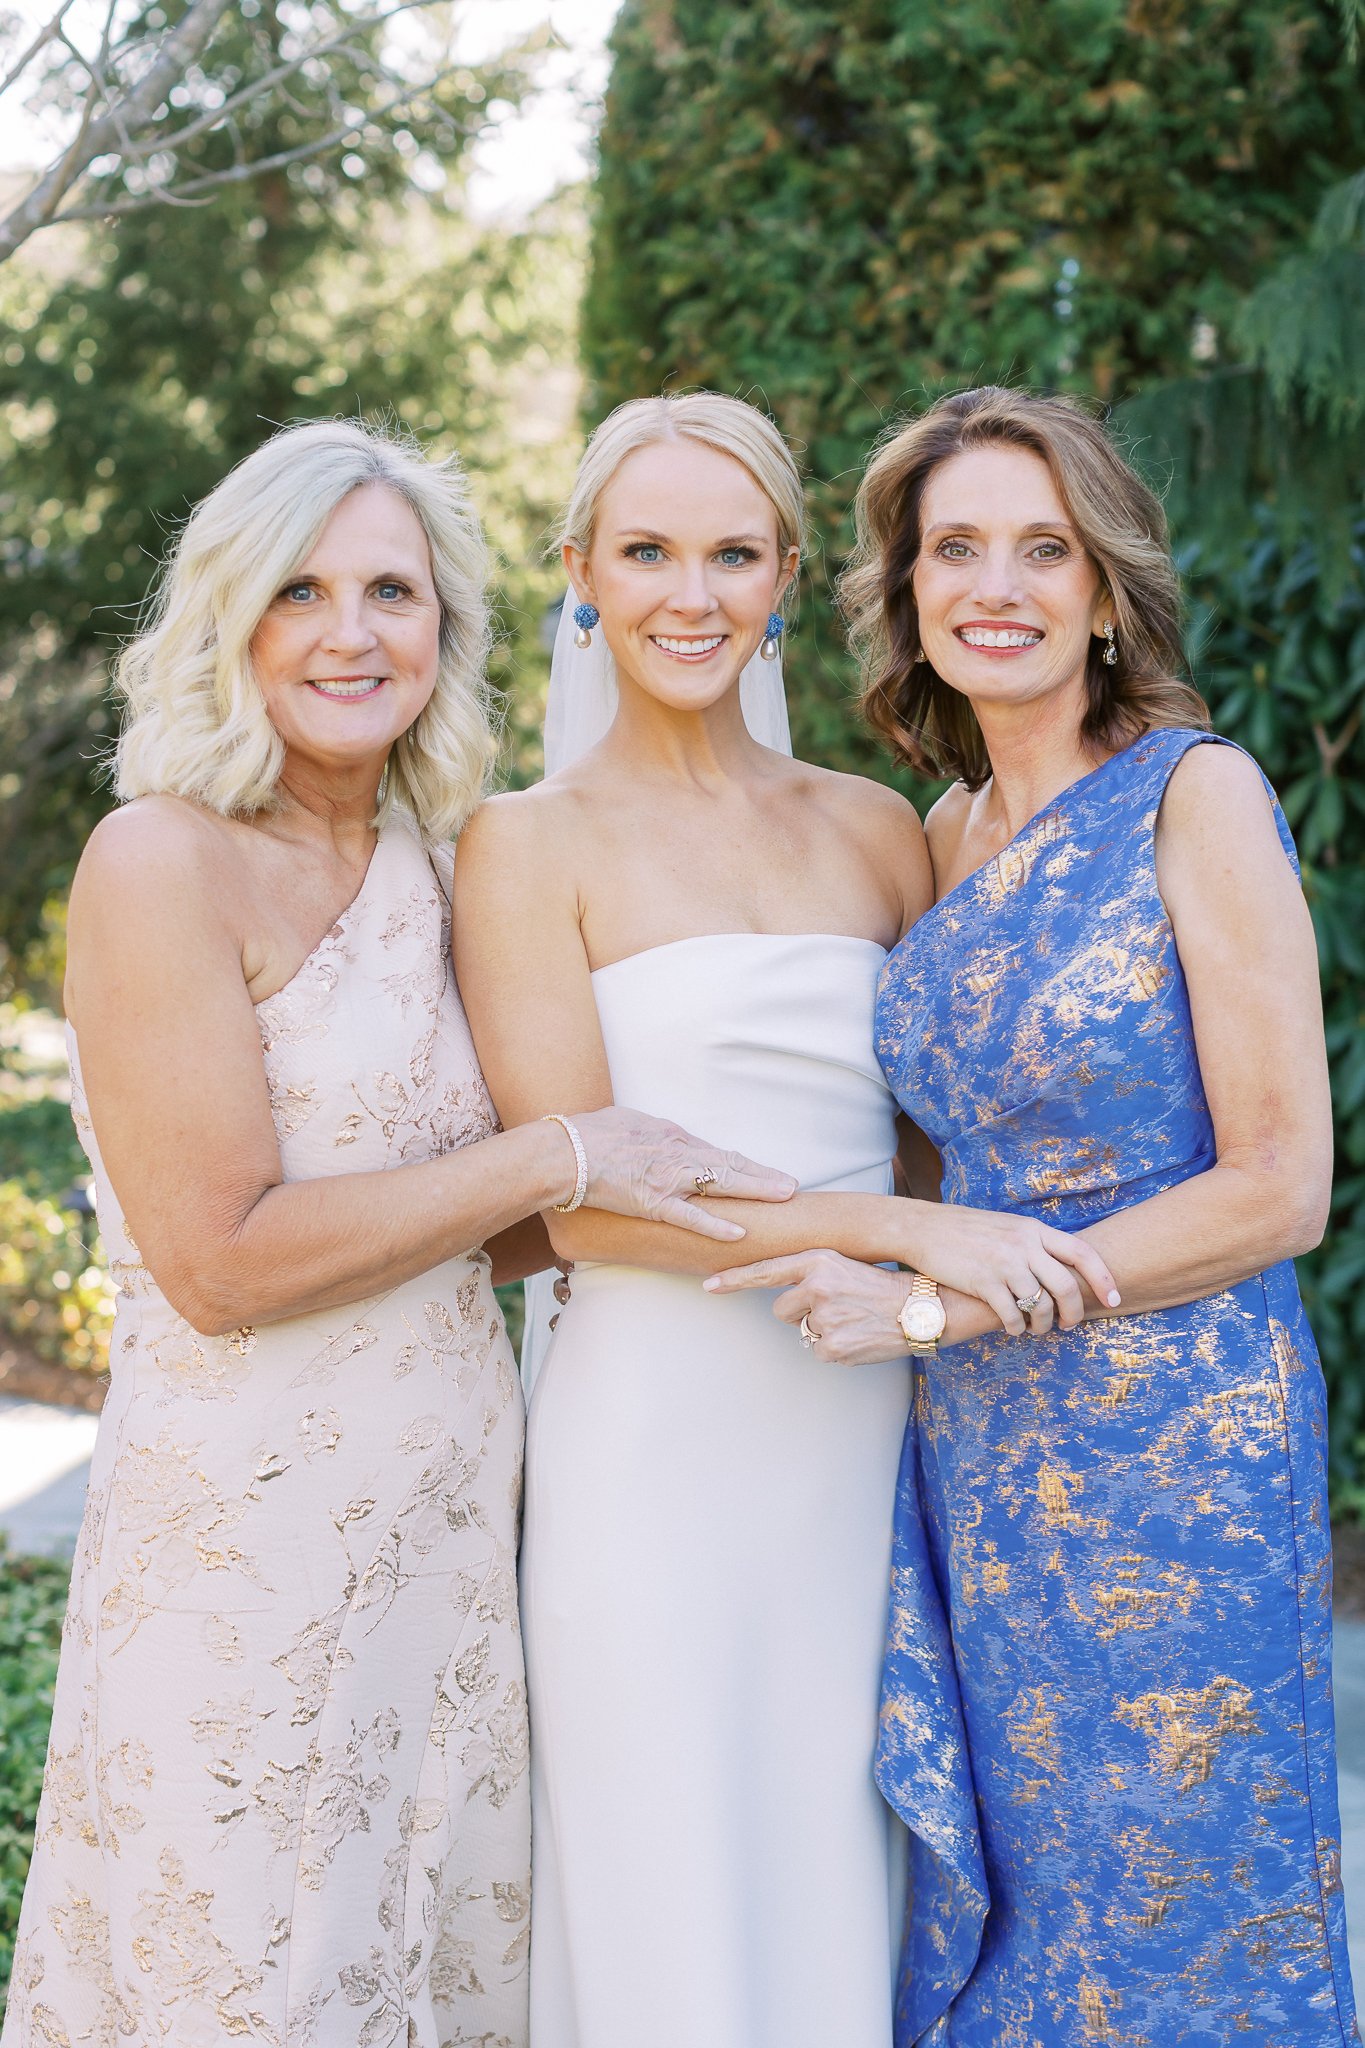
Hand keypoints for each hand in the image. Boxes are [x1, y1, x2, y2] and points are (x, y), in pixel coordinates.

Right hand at [569, 1107, 798, 1241]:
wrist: (564, 1152)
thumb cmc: (586, 1135)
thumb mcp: (625, 1123)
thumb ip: (646, 1134)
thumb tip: (653, 1137)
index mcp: (670, 1136)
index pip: (715, 1152)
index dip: (742, 1164)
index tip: (763, 1172)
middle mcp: (677, 1153)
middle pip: (729, 1164)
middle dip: (763, 1175)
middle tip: (791, 1185)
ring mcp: (668, 1178)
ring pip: (721, 1183)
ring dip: (756, 1190)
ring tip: (784, 1197)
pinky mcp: (653, 1202)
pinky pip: (691, 1216)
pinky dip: (716, 1225)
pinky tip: (740, 1233)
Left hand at [704, 1249, 908, 1364]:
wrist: (923, 1308)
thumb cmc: (884, 1285)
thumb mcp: (846, 1264)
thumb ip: (813, 1273)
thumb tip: (785, 1291)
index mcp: (819, 1261)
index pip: (767, 1270)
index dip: (734, 1278)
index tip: (710, 1284)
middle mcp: (818, 1287)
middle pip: (782, 1309)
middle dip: (801, 1311)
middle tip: (836, 1306)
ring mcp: (825, 1319)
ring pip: (802, 1331)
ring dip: (821, 1329)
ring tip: (853, 1319)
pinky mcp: (834, 1347)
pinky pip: (820, 1351)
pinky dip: (837, 1348)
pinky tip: (859, 1336)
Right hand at [903, 1201, 1119, 1333]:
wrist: (925, 1228)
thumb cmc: (968, 1230)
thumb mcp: (1008, 1227)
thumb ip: (1034, 1243)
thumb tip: (1062, 1268)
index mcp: (1033, 1230)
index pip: (1081, 1253)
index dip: (1103, 1279)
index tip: (1114, 1300)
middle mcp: (1023, 1245)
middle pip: (1065, 1286)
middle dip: (1073, 1313)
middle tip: (1069, 1325)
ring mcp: (1003, 1264)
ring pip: (1039, 1305)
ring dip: (1042, 1325)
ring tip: (1036, 1330)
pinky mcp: (983, 1283)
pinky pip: (1011, 1316)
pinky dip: (1016, 1328)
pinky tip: (1012, 1329)